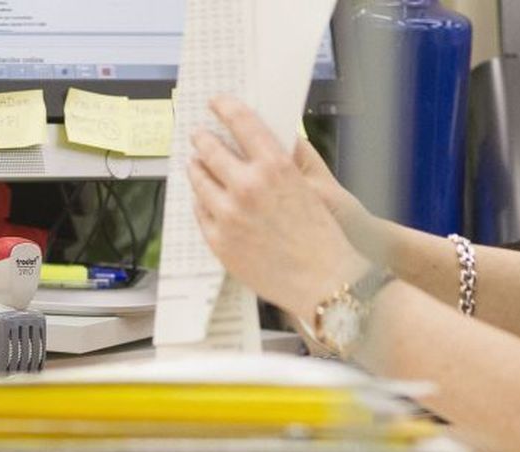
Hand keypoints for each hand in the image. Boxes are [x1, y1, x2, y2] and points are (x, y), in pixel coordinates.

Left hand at [188, 96, 371, 318]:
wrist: (325, 281)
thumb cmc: (324, 236)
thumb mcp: (313, 187)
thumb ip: (291, 160)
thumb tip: (275, 139)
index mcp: (274, 167)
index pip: (242, 123)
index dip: (226, 108)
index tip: (217, 102)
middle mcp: (247, 187)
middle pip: (211, 150)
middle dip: (203, 138)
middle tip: (199, 133)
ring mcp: (228, 215)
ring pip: (199, 180)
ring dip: (196, 167)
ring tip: (195, 161)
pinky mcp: (218, 240)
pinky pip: (199, 212)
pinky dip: (200, 199)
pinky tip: (202, 195)